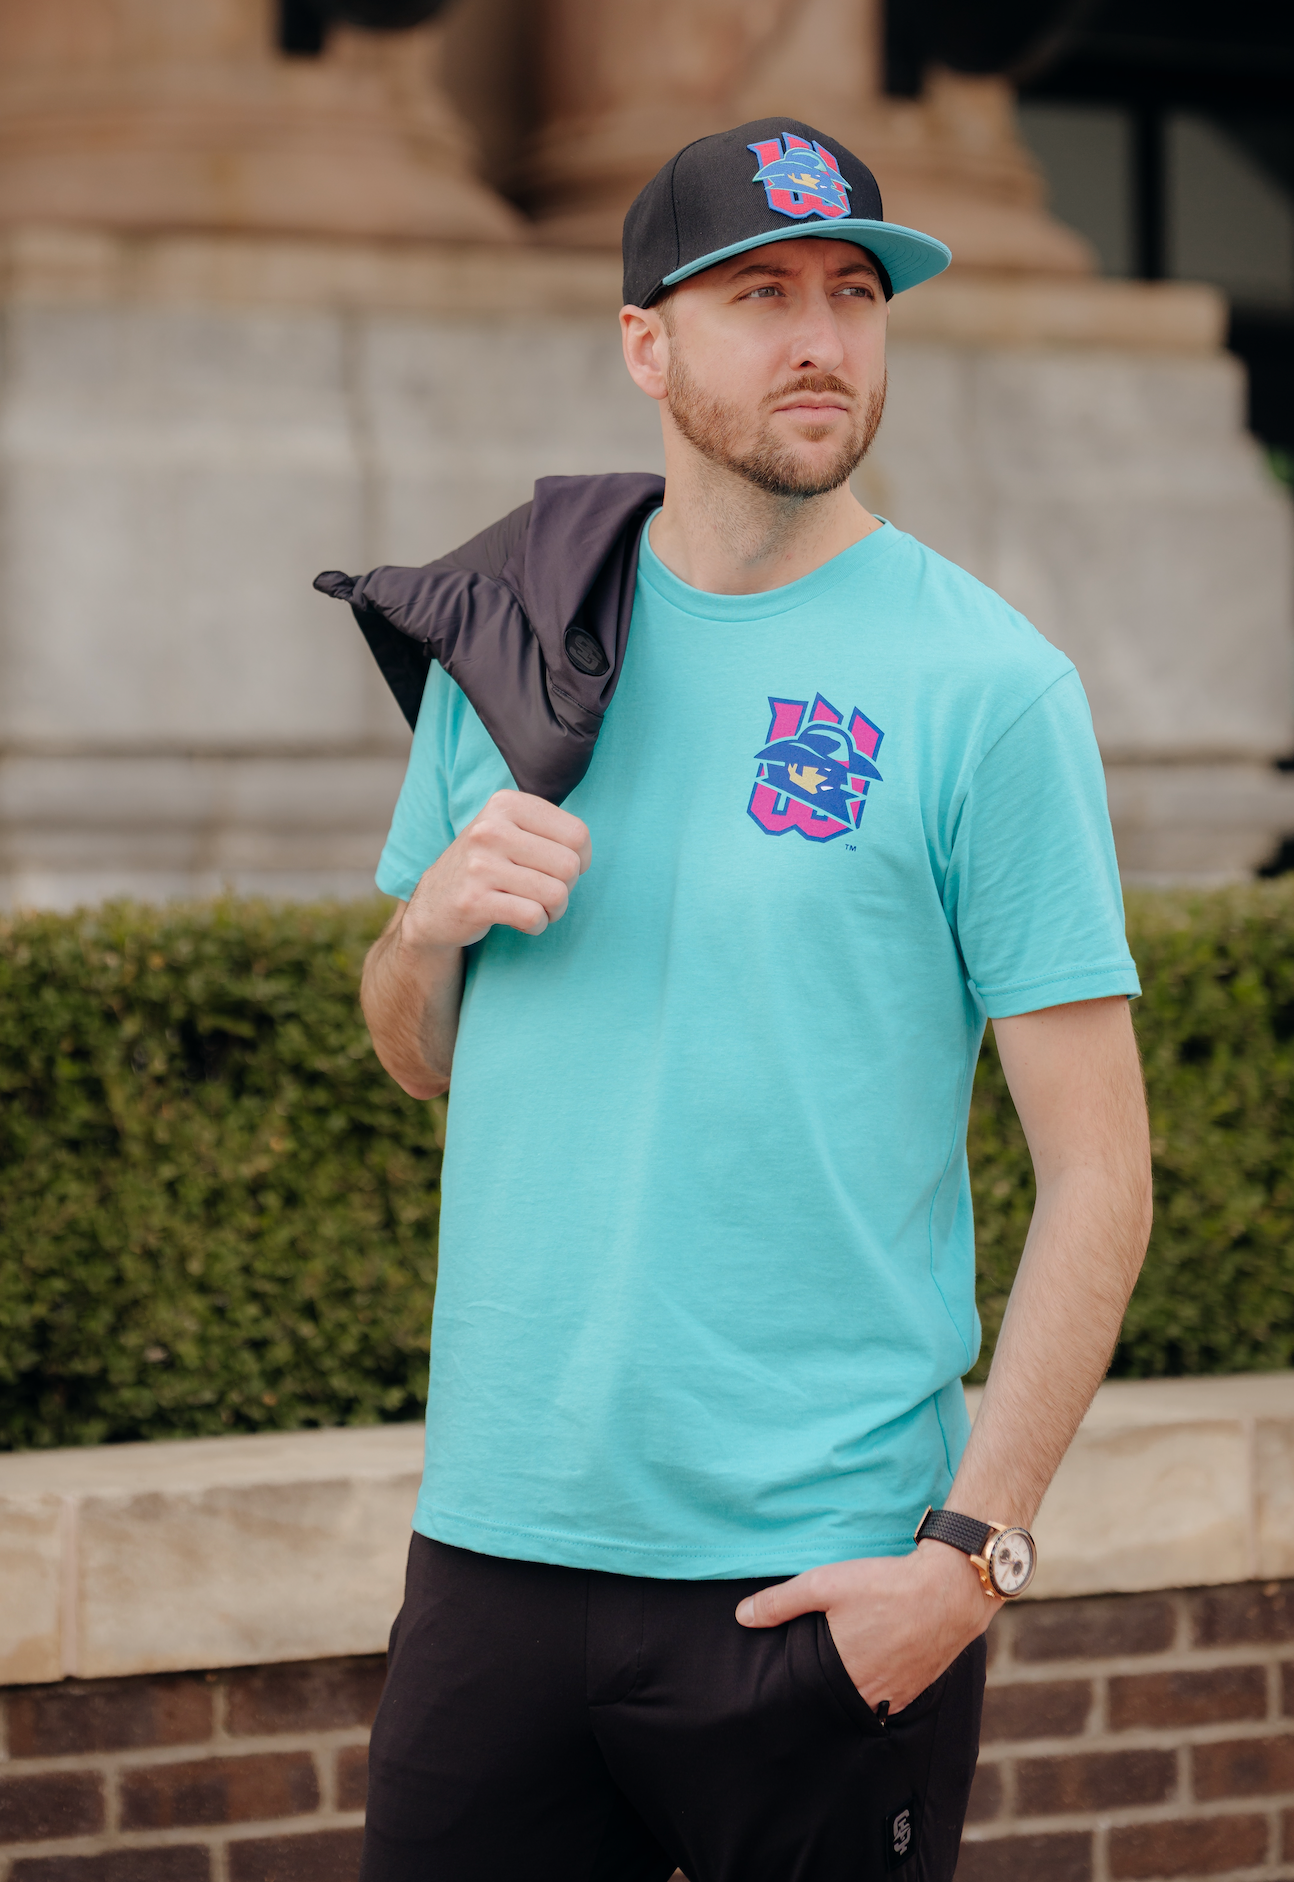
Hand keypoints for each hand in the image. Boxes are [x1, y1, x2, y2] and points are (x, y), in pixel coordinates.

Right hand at [403, 791, 590, 950]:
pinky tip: (521, 922)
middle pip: (569, 866)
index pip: (577, 834)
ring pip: (556, 894)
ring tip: (536, 908)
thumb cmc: (486, 867)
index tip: (558, 869)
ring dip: (554, 911)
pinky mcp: (473, 901)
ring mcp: (479, 865)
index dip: (581, 859)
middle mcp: (490, 830)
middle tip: (545, 893)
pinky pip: (533, 917)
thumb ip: (549, 829)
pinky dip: (536, 926)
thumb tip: (583, 852)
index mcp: (505, 804)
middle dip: (567, 888)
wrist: (432, 905)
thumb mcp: (510, 830)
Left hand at [735, 1541, 996, 1713]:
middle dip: (826, 1688)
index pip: (810, 1697)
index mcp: (843, 1677)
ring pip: (865, 1700)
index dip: (800, 1688)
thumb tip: (742, 1616)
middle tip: (818, 1668)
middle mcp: (871, 1696)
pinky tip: (877, 1660)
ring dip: (854, 1686)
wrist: (950, 1589)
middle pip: (837, 1701)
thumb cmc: (885, 1586)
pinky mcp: (919, 1687)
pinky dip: (879, 1683)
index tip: (791, 1679)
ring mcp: (899, 1696)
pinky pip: (890, 1696)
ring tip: (846, 1663)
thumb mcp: (825, 1585)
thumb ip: (781, 1602)